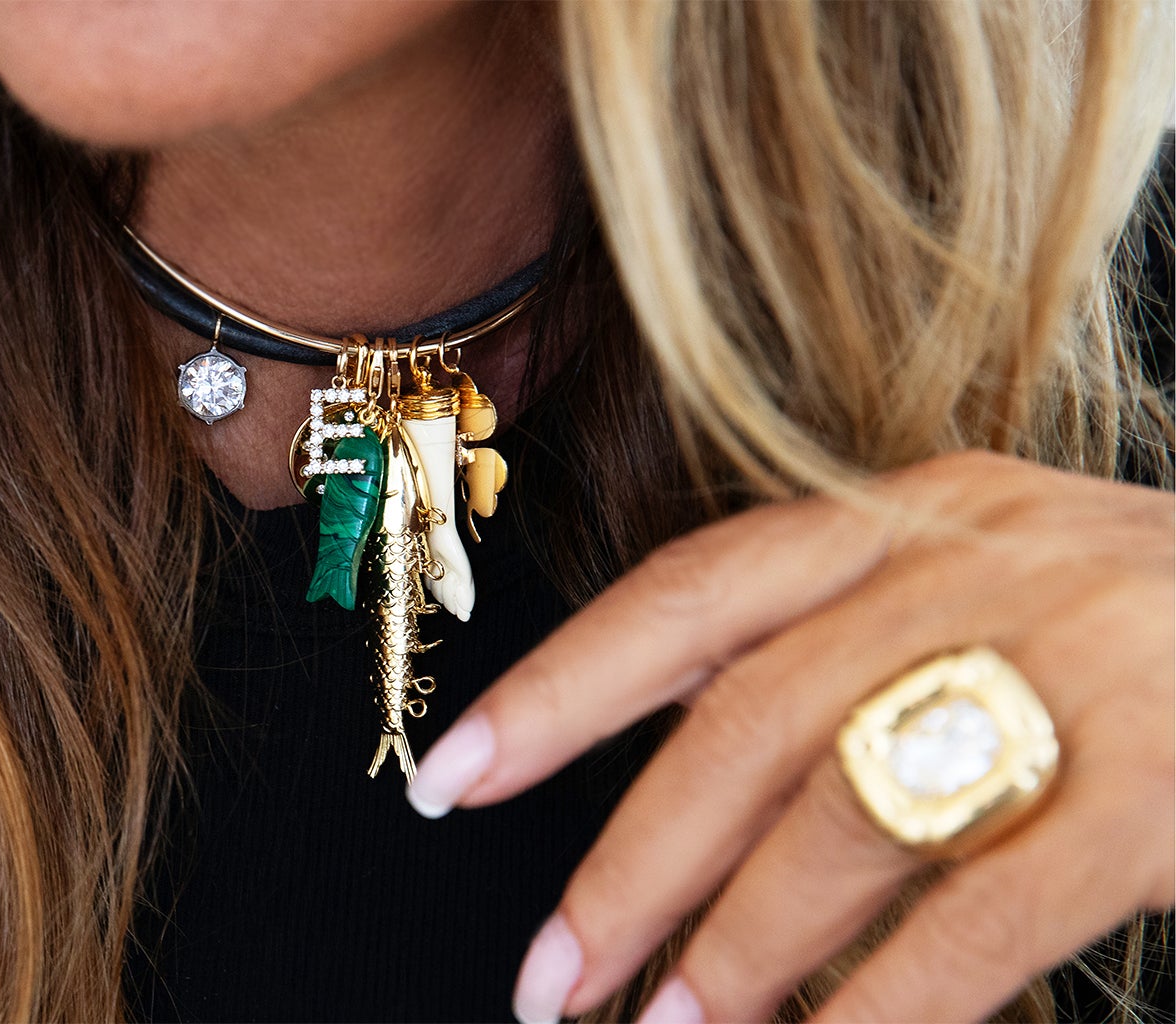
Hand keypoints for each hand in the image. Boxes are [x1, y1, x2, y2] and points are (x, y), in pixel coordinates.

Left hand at [405, 450, 1174, 1022]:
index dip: (559, 691)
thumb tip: (677, 819)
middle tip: (549, 980)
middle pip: (742, 722)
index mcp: (912, 512)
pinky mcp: (1160, 778)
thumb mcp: (990, 594)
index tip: (451, 780)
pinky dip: (885, 1005)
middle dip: (629, 865)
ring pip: (844, 817)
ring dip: (737, 946)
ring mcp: (1078, 659)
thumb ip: (844, 661)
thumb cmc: (1144, 635)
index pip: (691, 593)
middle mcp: (975, 560)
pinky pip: (980, 915)